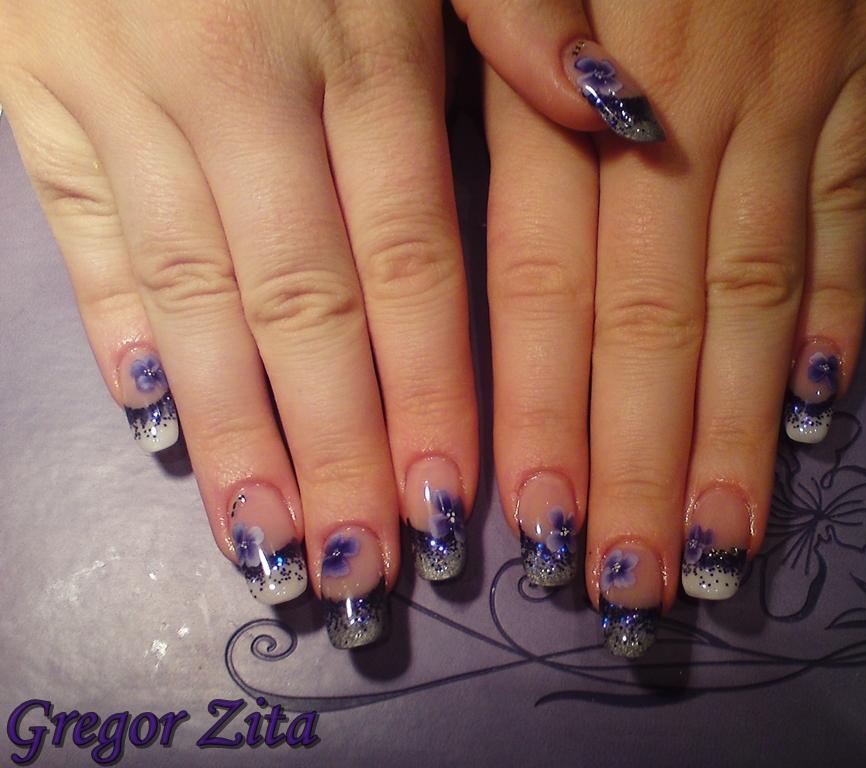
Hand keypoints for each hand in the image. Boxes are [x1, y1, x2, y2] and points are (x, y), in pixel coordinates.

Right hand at [0, 0, 479, 646]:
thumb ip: (519, 7)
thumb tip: (617, 117)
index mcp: (361, 42)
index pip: (411, 262)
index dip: (433, 391)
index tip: (452, 504)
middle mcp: (241, 86)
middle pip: (304, 308)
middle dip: (340, 449)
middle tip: (367, 569)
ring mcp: (122, 91)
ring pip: (193, 297)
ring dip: (236, 434)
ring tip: (273, 547)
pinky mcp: (36, 92)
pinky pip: (83, 234)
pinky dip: (120, 334)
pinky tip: (157, 428)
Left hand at [456, 0, 865, 655]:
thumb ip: (504, 39)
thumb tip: (561, 142)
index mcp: (568, 83)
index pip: (547, 286)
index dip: (539, 411)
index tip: (526, 525)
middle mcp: (681, 110)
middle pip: (651, 323)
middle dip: (634, 464)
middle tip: (624, 589)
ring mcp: (788, 98)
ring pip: (753, 297)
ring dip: (734, 433)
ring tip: (719, 547)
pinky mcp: (865, 75)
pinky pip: (849, 217)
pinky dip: (835, 316)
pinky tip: (816, 414)